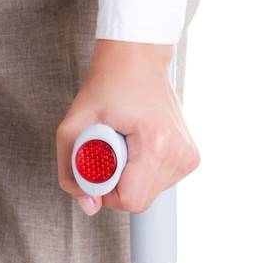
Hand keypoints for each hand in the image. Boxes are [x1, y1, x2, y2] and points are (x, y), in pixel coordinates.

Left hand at [56, 40, 199, 215]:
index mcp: (156, 144)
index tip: (99, 162)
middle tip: (110, 147)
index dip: (106, 191)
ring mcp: (188, 154)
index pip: (130, 201)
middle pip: (141, 200)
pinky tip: (139, 143)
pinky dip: (145, 171)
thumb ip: (70, 171)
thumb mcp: (74, 123)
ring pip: (151, 193)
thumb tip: (89, 206)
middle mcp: (178, 152)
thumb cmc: (108, 83)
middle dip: (117, 183)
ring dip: (131, 177)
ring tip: (126, 141)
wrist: (137, 56)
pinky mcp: (191, 155)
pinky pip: (161, 181)